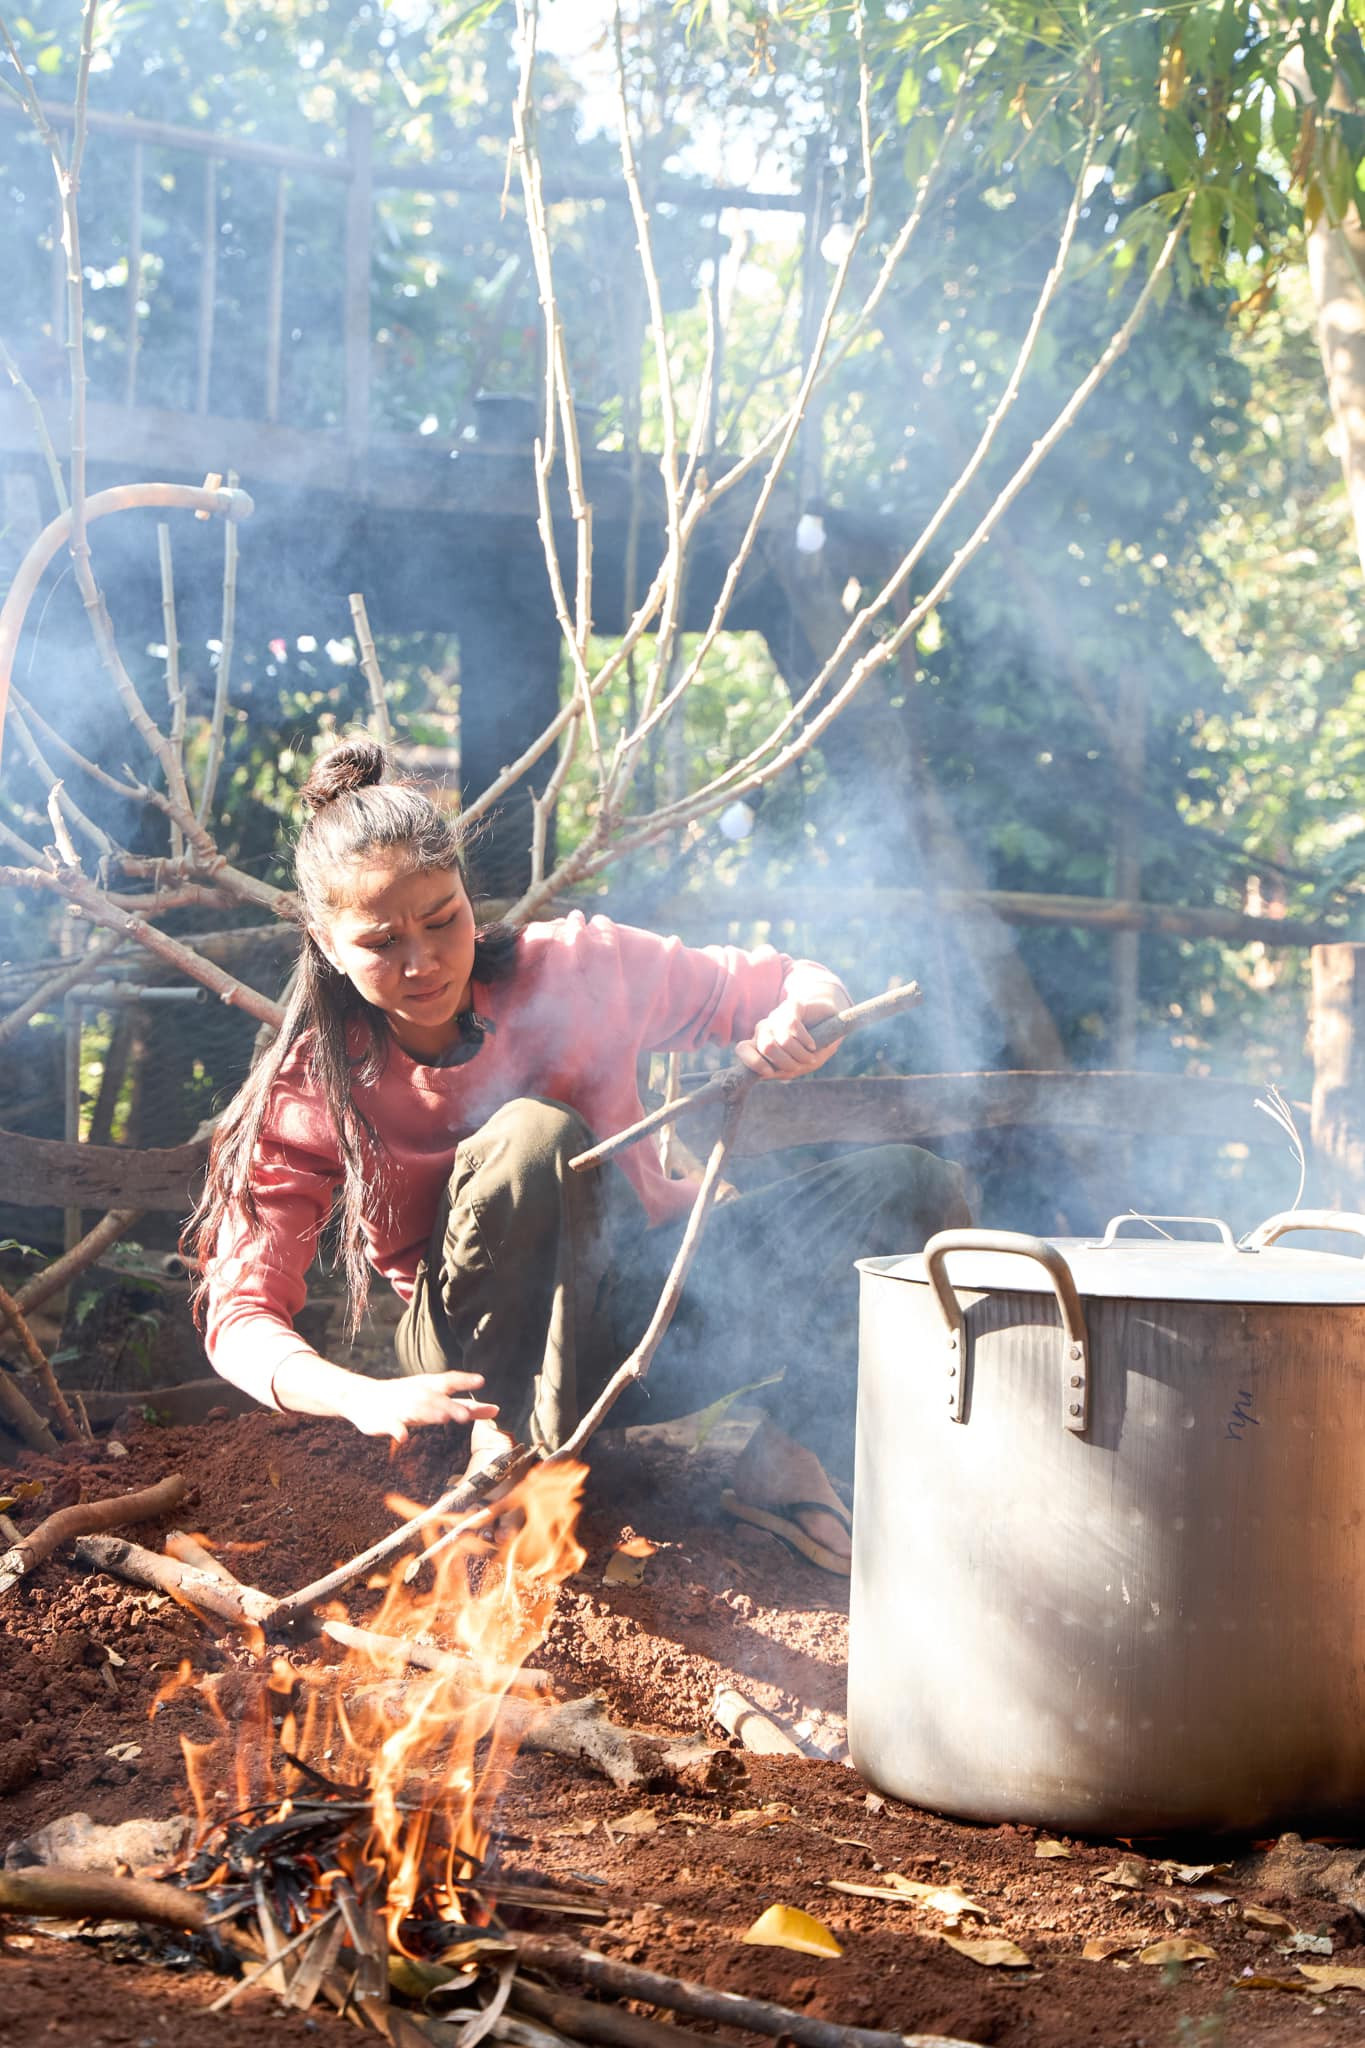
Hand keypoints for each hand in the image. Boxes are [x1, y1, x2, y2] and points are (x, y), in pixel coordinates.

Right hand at [343, 1371, 498, 1445]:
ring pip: (417, 1410)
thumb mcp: (436, 1398)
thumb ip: (465, 1406)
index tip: (482, 1380)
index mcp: (430, 1386)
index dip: (465, 1380)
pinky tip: (403, 1438)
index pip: (450, 1380)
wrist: (362, 1397)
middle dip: (451, 1407)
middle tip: (466, 1415)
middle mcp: (418, 1394)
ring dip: (430, 1414)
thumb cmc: (407, 1397)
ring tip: (443, 1418)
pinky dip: (398, 1431)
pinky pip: (393, 1426)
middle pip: (437, 1400)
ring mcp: (401, 1407)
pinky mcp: (385, 1420)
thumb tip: (496, 1410)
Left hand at [735, 978, 848, 1080]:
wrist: (831, 1022)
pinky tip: (812, 1044)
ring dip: (800, 1054)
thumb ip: (782, 1071)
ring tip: (810, 1056)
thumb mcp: (799, 1065)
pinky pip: (793, 1026)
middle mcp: (765, 1029)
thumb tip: (765, 1075)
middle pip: (766, 1047)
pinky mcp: (792, 1005)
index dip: (754, 1062)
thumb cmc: (812, 1047)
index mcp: (760, 1044)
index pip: (743, 1049)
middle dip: (786, 1063)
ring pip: (782, 1040)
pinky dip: (806, 1041)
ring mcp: (777, 1015)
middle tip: (800, 1065)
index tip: (770, 1072)